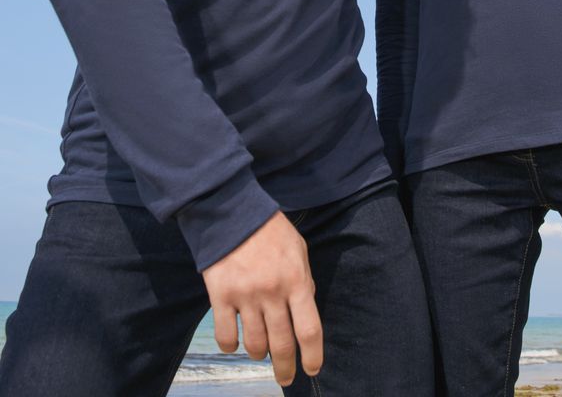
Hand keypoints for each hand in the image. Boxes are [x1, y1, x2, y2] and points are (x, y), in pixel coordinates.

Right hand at [201, 211, 321, 385]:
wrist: (232, 211)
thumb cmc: (270, 230)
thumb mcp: (298, 249)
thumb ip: (303, 280)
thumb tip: (305, 309)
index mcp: (296, 280)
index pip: (309, 330)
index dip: (312, 356)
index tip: (312, 369)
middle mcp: (272, 292)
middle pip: (282, 344)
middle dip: (285, 367)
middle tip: (286, 378)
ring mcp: (245, 296)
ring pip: (255, 344)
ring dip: (259, 353)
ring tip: (260, 351)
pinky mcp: (220, 295)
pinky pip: (226, 335)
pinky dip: (231, 346)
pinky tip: (235, 343)